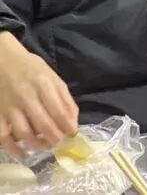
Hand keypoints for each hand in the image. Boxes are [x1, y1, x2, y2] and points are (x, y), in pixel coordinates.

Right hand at [0, 32, 77, 156]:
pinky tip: (24, 153)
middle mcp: (26, 96)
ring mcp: (10, 107)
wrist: (3, 61)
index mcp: (44, 85)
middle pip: (43, 124)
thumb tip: (73, 123)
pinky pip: (3, 137)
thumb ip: (64, 99)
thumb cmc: (32, 69)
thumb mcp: (53, 78)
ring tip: (46, 146)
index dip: (67, 127)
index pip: (59, 112)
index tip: (72, 136)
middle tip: (60, 143)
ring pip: (24, 133)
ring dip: (37, 145)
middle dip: (55, 138)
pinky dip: (14, 149)